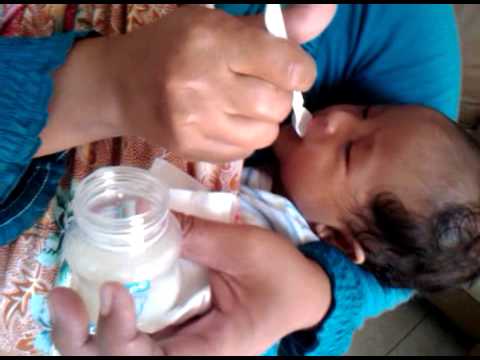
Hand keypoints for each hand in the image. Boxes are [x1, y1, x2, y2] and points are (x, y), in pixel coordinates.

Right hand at [39, 5, 336, 160]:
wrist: (122, 84)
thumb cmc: (175, 46)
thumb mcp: (221, 24)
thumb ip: (278, 24)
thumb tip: (328, 9)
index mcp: (213, 39)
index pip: (289, 67)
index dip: (300, 72)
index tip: (289, 70)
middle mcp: (203, 81)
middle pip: (279, 105)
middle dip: (279, 97)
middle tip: (259, 88)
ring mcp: (194, 119)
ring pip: (265, 132)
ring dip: (263, 120)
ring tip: (242, 106)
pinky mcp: (189, 147)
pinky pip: (244, 150)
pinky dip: (245, 137)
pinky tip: (226, 122)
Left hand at [49, 219, 331, 355]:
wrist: (302, 290)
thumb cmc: (283, 276)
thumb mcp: (246, 251)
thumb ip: (197, 236)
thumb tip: (147, 215)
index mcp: (209, 351)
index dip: (118, 333)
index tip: (112, 288)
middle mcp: (187, 354)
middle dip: (82, 339)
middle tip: (58, 297)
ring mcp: (179, 341)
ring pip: (119, 353)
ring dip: (84, 331)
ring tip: (61, 297)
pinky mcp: (176, 324)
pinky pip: (133, 331)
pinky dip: (105, 318)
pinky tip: (88, 295)